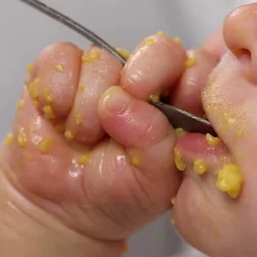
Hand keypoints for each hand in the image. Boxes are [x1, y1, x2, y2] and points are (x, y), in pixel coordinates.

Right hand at [0, 35, 195, 240]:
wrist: (65, 207)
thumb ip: (156, 145)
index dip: (190, 81)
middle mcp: (146, 79)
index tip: (175, 104)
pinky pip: (58, 57)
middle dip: (142, 78)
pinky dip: (56, 90)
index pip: (201, 70)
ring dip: (88, 105)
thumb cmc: (119, 193)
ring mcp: (103, 71)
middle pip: (159, 49)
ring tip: (85, 137)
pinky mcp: (59, 68)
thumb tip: (123, 103)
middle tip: (119, 115)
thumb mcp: (152, 182)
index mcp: (181, 103)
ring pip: (102, 59)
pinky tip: (57, 117)